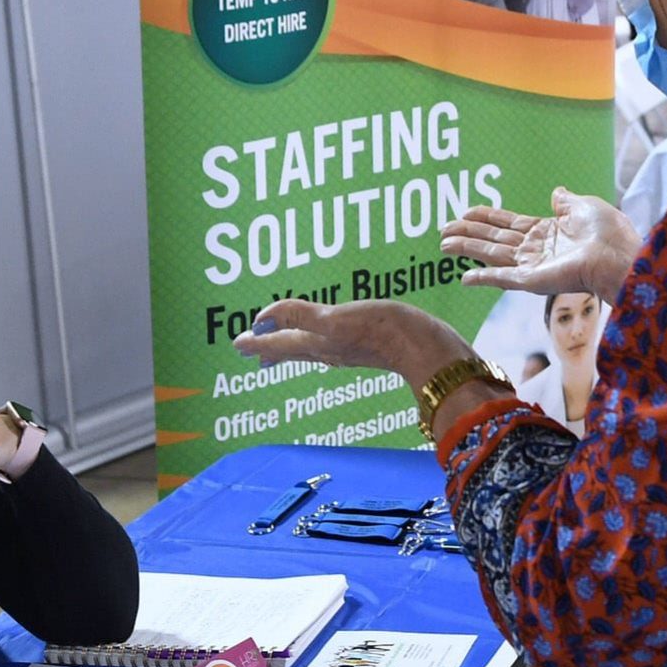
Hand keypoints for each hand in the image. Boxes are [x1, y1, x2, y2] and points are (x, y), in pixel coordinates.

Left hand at [232, 299, 473, 393]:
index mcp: (318, 343)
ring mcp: (348, 349)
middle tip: (250, 348)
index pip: (279, 343)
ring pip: (309, 349)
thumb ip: (300, 316)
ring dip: (289, 346)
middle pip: (291, 349)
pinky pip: (330, 344)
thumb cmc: (385, 332)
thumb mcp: (337, 319)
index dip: (258, 341)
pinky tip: (324, 340)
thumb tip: (262, 317)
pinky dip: (316, 342)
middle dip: (269, 347)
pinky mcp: (367, 344)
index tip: (238, 342)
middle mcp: (329, 350)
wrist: (428, 348)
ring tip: (277, 349)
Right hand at [439, 186, 641, 301]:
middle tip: (443, 229)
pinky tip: (463, 278)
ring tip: (443, 244)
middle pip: (494, 238)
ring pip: (492, 254)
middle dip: (468, 233)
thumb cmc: (609, 232)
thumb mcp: (585, 206)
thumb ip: (566, 202)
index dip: (486, 217)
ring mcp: (533, 266)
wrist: (620, 255)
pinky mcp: (533, 280)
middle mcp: (537, 250)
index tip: (465, 212)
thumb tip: (556, 192)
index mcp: (548, 232)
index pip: (510, 223)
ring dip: (467, 249)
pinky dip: (482, 278)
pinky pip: (502, 278)